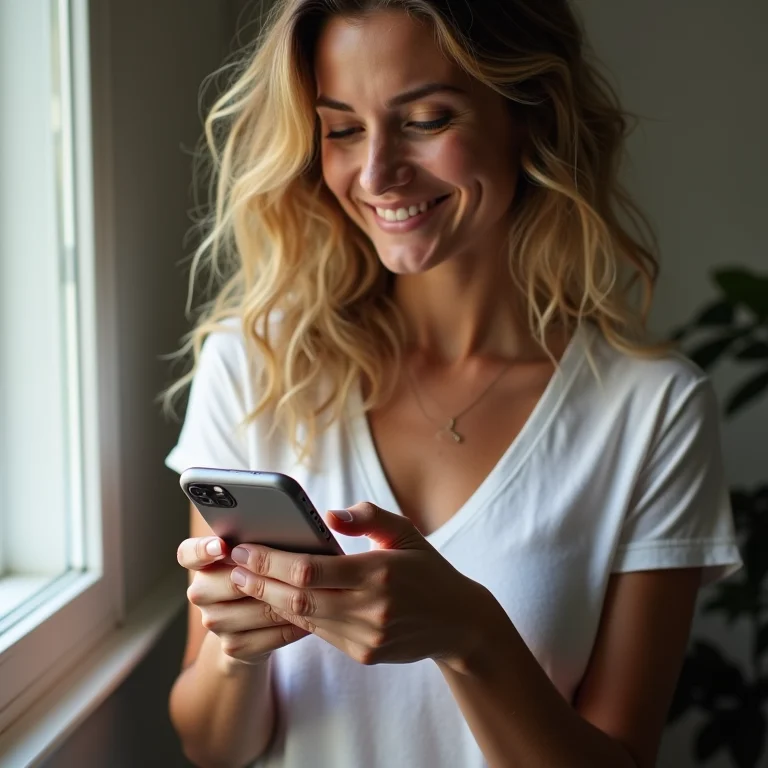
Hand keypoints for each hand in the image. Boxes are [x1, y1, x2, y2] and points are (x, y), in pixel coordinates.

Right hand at [177, 535, 309, 664]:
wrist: (252, 628)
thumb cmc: (260, 577)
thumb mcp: (255, 557)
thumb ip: (259, 542)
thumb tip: (283, 528)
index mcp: (203, 564)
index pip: (188, 553)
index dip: (202, 549)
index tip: (222, 546)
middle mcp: (202, 593)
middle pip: (232, 582)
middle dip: (267, 578)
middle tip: (296, 571)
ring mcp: (214, 622)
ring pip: (259, 609)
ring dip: (288, 603)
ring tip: (313, 593)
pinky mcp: (233, 646)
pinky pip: (270, 636)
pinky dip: (293, 627)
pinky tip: (309, 618)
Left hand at [227, 503, 503, 670]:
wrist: (459, 622)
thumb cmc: (428, 569)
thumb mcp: (406, 532)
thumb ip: (369, 517)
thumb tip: (329, 515)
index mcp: (379, 572)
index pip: (311, 569)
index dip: (272, 561)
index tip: (246, 548)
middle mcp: (371, 608)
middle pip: (299, 597)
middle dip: (260, 582)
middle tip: (234, 567)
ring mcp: (367, 636)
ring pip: (305, 619)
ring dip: (271, 601)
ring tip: (246, 582)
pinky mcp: (365, 653)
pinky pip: (321, 633)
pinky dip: (297, 616)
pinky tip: (279, 600)